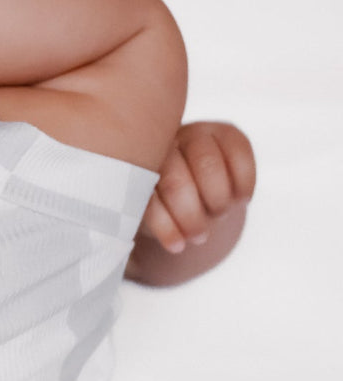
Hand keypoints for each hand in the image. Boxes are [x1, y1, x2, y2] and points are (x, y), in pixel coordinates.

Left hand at [139, 121, 255, 253]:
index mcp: (135, 165)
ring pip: (207, 168)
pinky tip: (241, 201)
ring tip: (218, 217)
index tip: (177, 247)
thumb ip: (147, 220)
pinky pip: (240, 158)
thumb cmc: (164, 210)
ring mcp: (196, 134)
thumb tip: (162, 241)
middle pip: (175, 182)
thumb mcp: (149, 216)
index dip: (164, 224)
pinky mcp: (228, 133)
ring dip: (217, 202)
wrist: (193, 196)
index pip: (146, 194)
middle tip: (198, 236)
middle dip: (191, 217)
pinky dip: (243, 186)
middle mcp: (163, 143)